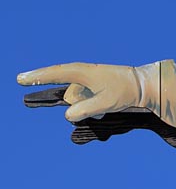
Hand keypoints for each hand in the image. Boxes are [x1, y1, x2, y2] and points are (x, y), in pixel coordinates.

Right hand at [17, 63, 141, 122]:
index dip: (36, 78)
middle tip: (81, 99)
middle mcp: (82, 75)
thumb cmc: (124, 91)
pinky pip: (85, 102)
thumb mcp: (105, 103)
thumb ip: (84, 109)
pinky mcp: (93, 88)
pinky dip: (93, 108)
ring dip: (88, 108)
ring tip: (107, 106)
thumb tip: (67, 115)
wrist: (143, 86)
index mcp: (82, 72)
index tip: (20, 79)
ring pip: (77, 101)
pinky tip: (106, 108)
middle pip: (69, 96)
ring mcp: (87, 82)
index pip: (54, 74)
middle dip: (76, 104)